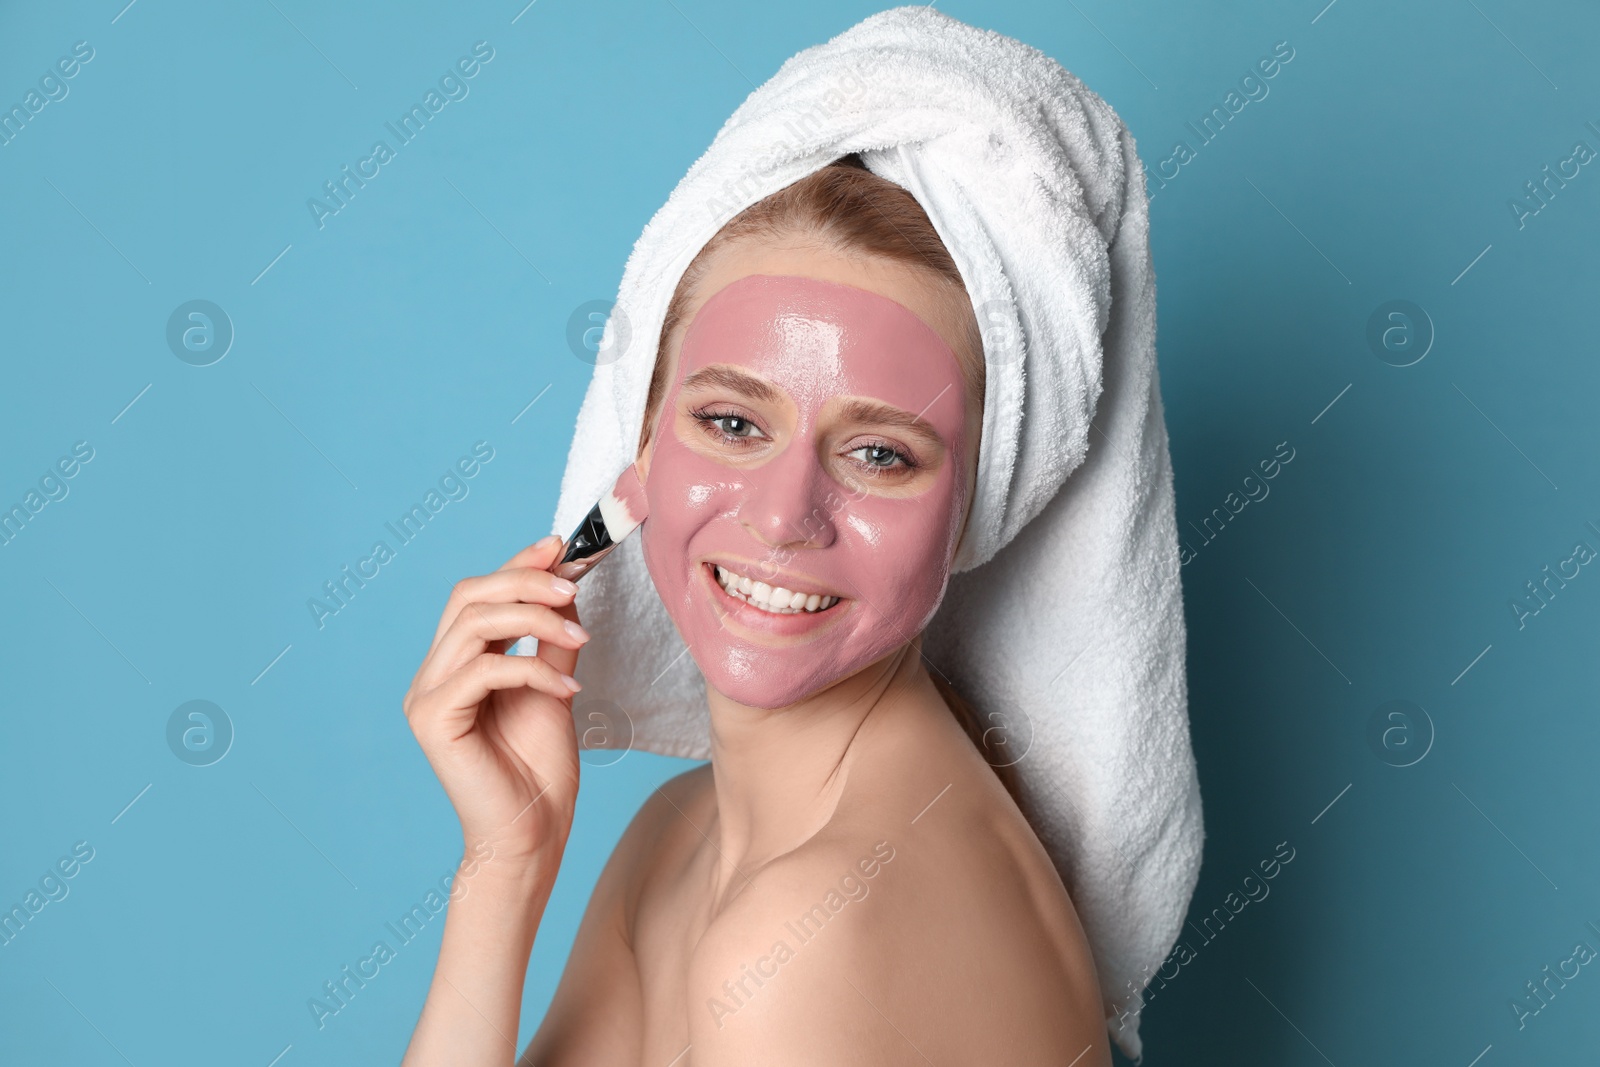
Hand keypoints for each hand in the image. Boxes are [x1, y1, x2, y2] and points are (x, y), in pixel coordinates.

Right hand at [403, 536, 588, 875]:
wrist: (532, 835)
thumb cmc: (539, 771)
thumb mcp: (554, 688)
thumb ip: (552, 641)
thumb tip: (565, 586)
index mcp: (456, 665)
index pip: (477, 595)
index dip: (516, 563)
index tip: (560, 545)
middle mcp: (432, 675)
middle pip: (468, 597)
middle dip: (525, 582)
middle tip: (573, 587)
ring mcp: (426, 697)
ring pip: (474, 626)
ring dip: (535, 620)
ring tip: (580, 636)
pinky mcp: (433, 720)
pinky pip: (484, 670)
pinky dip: (534, 669)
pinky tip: (570, 686)